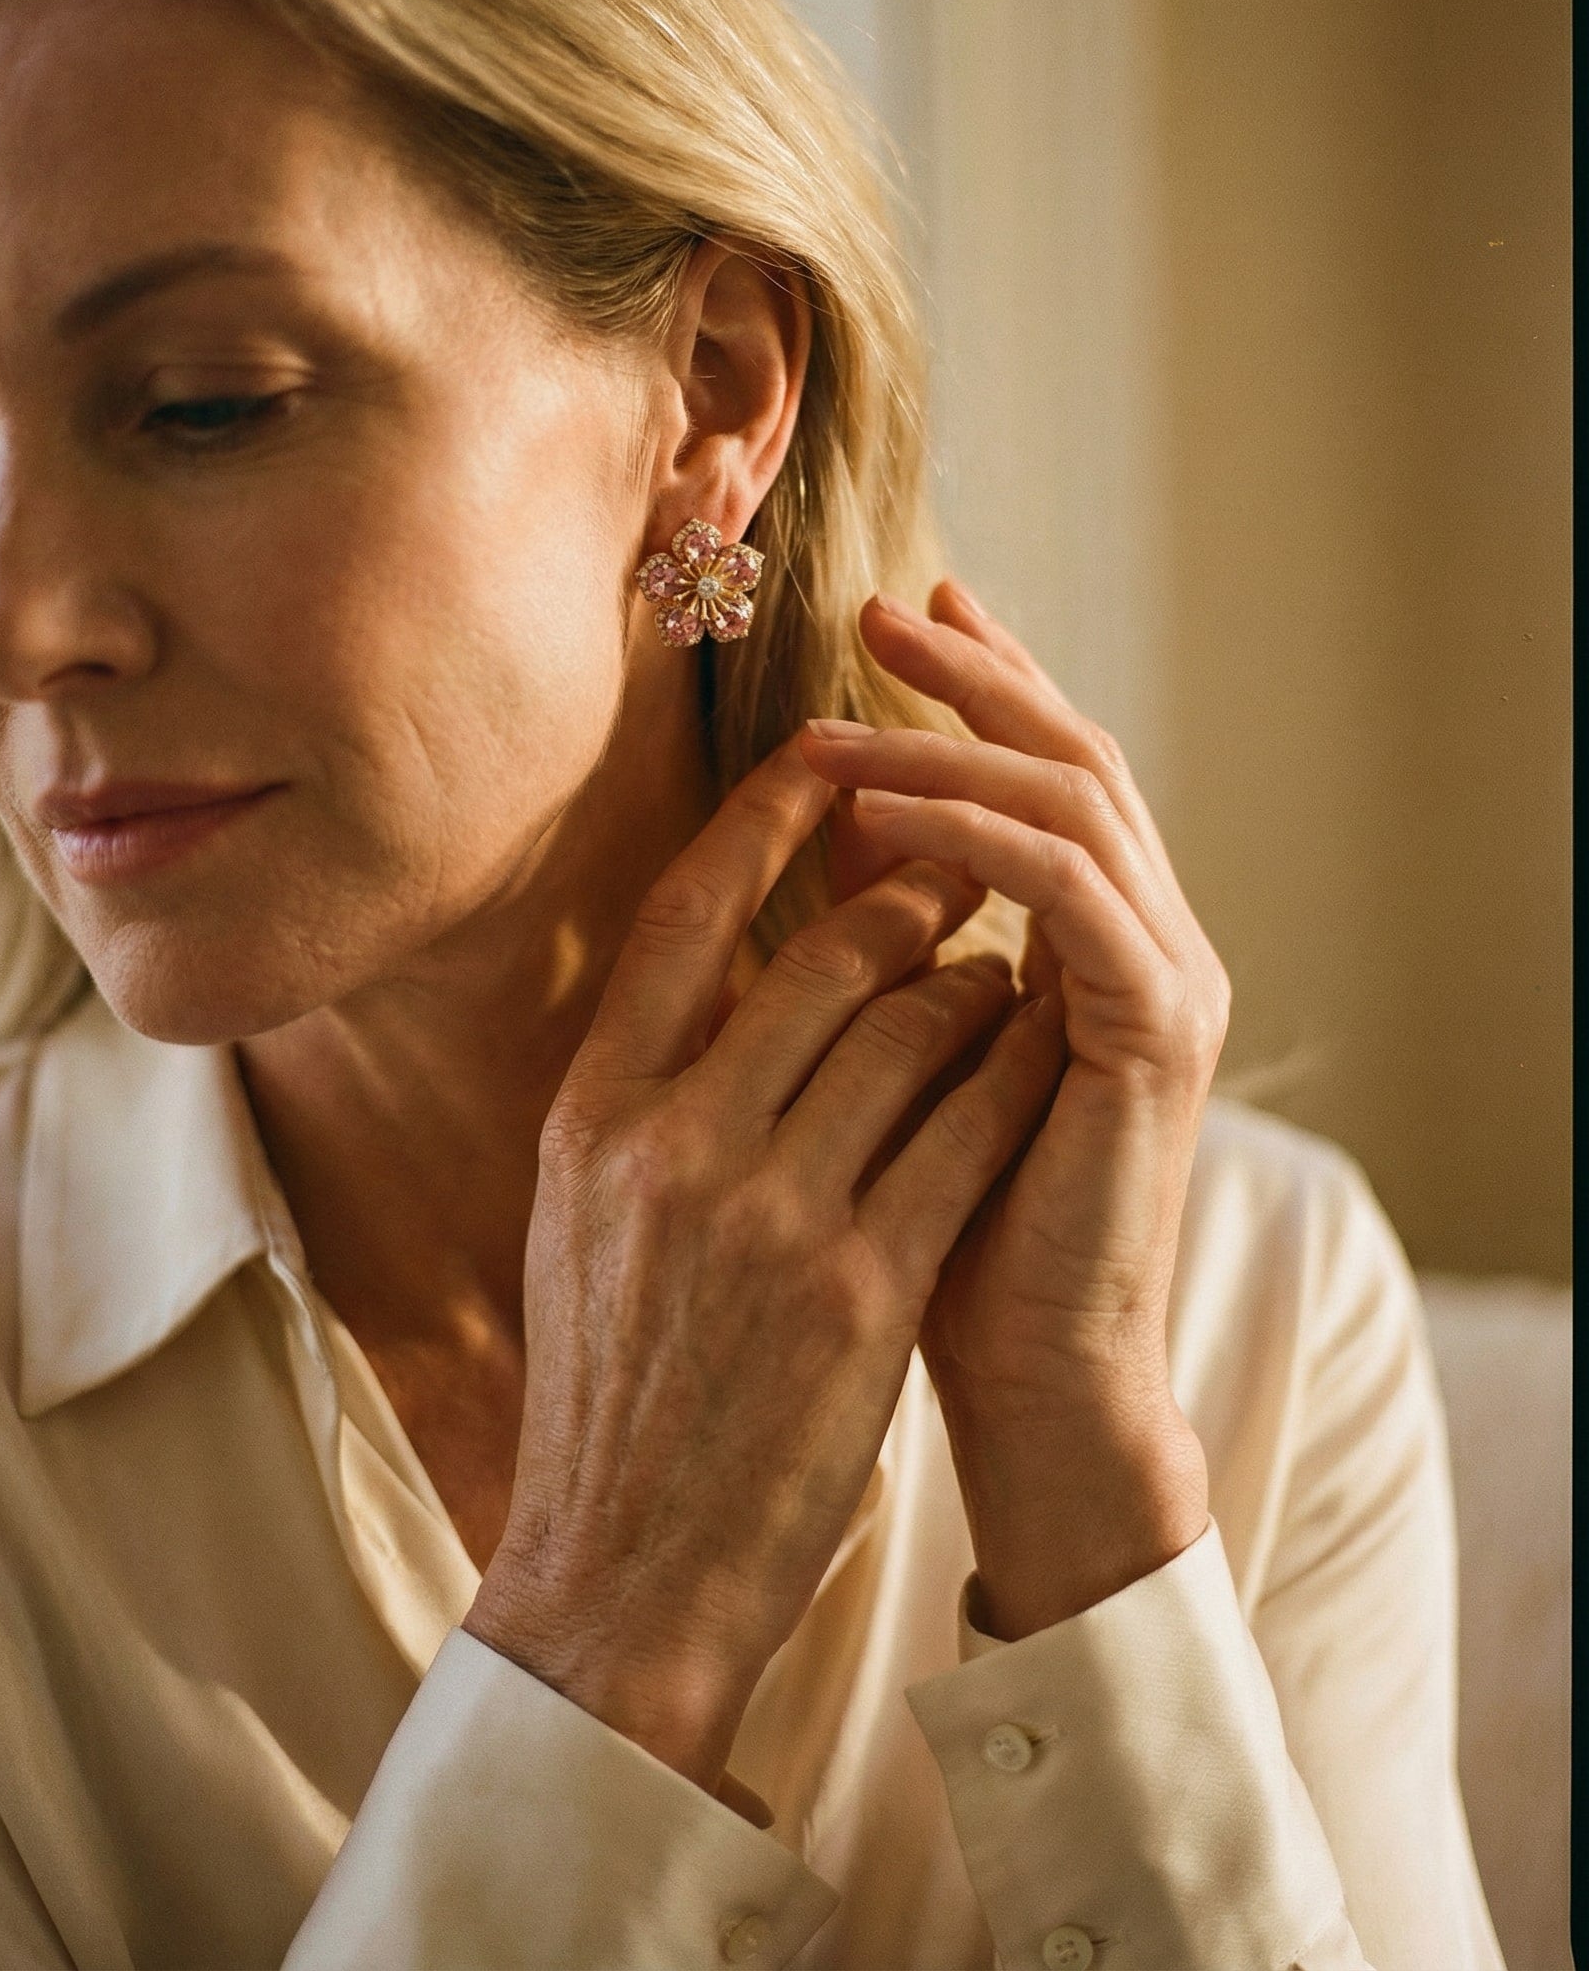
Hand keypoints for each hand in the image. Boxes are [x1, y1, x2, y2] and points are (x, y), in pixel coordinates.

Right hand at [464, 738, 1064, 1789]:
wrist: (622, 1567)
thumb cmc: (611, 1382)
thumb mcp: (581, 1214)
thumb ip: (640, 1087)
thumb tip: (711, 966)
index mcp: (592, 1112)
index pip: (689, 915)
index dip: (770, 814)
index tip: (831, 748)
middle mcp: (671, 1143)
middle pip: (822, 955)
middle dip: (908, 886)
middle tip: (957, 854)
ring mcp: (768, 1214)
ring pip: (910, 1028)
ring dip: (973, 974)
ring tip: (1000, 954)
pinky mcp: (860, 1289)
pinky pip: (966, 1133)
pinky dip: (1011, 1070)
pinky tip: (1041, 1044)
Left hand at [799, 583, 1225, 1638]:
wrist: (1027, 1385)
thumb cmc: (942, 1234)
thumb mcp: (897, 1047)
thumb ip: (885, 937)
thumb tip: (825, 823)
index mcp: (1100, 942)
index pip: (1045, 775)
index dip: (985, 686)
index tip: (906, 611)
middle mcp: (1152, 944)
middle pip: (1073, 759)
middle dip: (977, 678)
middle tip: (883, 609)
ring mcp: (1169, 983)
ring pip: (1076, 805)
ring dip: (954, 746)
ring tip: (838, 720)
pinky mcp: (1155, 1035)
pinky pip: (1072, 894)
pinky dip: (977, 840)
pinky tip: (881, 813)